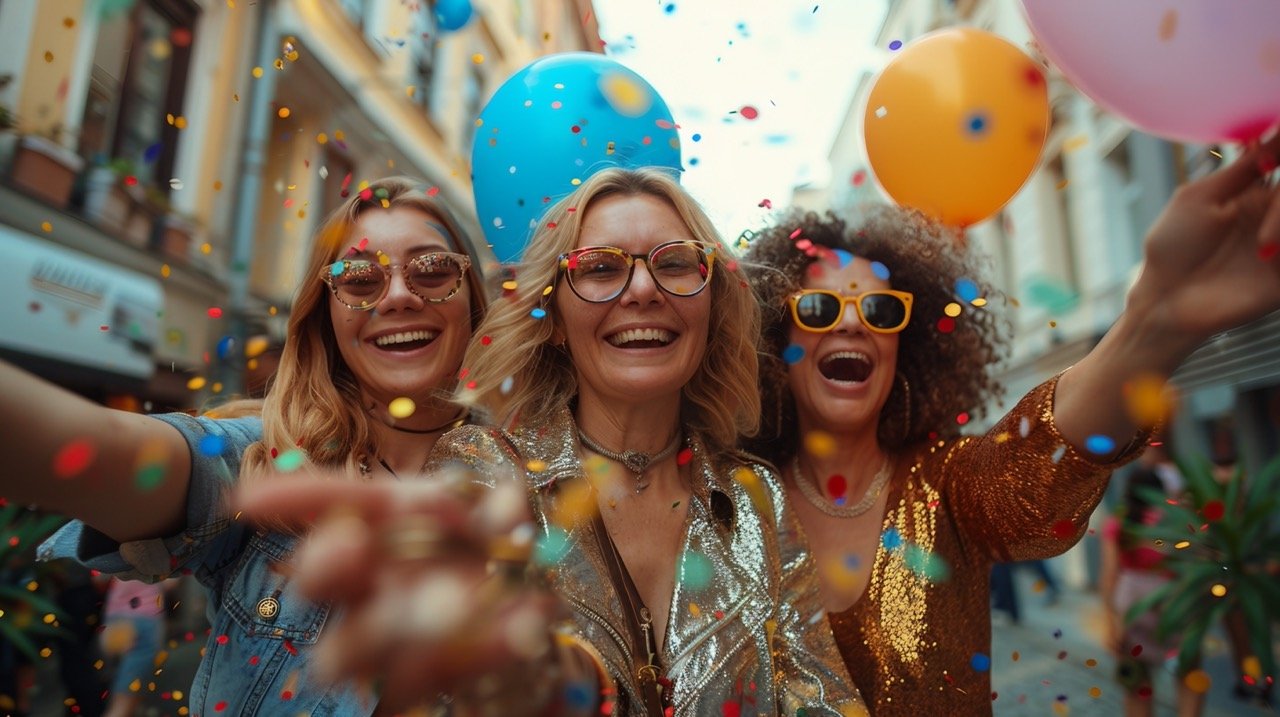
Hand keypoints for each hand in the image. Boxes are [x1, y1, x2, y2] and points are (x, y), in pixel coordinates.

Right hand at [237, 472, 564, 714]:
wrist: (529, 621)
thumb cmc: (498, 556)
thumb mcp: (506, 526)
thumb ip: (503, 511)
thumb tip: (505, 501)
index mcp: (390, 526)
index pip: (338, 505)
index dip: (296, 499)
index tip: (247, 501)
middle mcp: (373, 584)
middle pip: (322, 579)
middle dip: (325, 562)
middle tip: (348, 548)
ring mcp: (386, 639)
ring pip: (352, 645)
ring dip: (394, 624)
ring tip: (456, 606)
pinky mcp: (411, 684)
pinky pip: (421, 680)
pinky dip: (478, 653)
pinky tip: (517, 630)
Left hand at [1129, 132, 1279, 344]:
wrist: (1165, 301)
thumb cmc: (1172, 249)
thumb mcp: (1199, 199)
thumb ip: (1239, 170)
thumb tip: (1269, 135)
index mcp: (1255, 193)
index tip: (1268, 158)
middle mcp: (1275, 216)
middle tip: (1267, 200)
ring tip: (1262, 246)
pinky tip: (1267, 255)